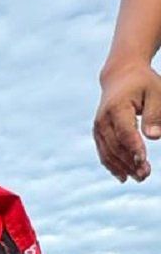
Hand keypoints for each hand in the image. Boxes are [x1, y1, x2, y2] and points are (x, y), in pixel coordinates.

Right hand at [94, 61, 160, 180]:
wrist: (120, 76)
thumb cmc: (144, 84)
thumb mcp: (157, 93)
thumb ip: (156, 114)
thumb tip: (153, 137)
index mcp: (117, 107)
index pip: (125, 132)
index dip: (134, 148)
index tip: (143, 162)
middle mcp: (103, 118)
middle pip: (115, 145)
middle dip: (129, 162)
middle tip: (146, 175)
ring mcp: (98, 126)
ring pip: (108, 151)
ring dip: (122, 167)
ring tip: (140, 178)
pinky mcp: (99, 132)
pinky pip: (103, 151)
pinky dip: (112, 165)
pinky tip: (123, 176)